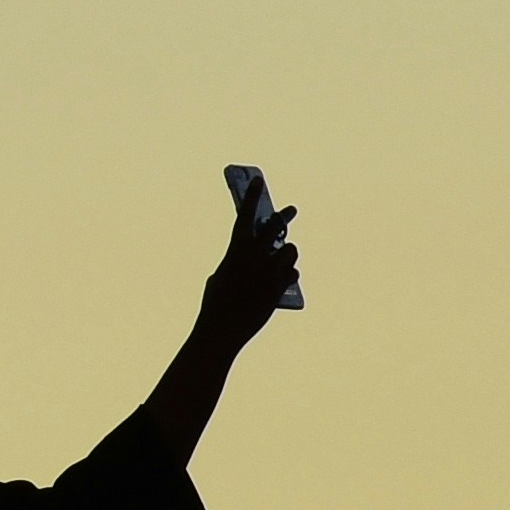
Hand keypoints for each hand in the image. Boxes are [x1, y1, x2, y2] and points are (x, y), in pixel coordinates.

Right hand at [195, 195, 300, 346]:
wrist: (222, 328)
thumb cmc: (217, 302)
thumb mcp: (223, 275)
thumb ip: (242, 261)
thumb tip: (261, 257)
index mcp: (236, 249)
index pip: (246, 215)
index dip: (252, 195)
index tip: (258, 180)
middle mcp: (254, 256)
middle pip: (275, 227)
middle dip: (284, 216)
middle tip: (291, 209)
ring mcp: (269, 271)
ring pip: (290, 250)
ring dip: (286, 254)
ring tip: (278, 263)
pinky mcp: (280, 287)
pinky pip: (292, 273)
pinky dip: (287, 276)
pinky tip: (279, 282)